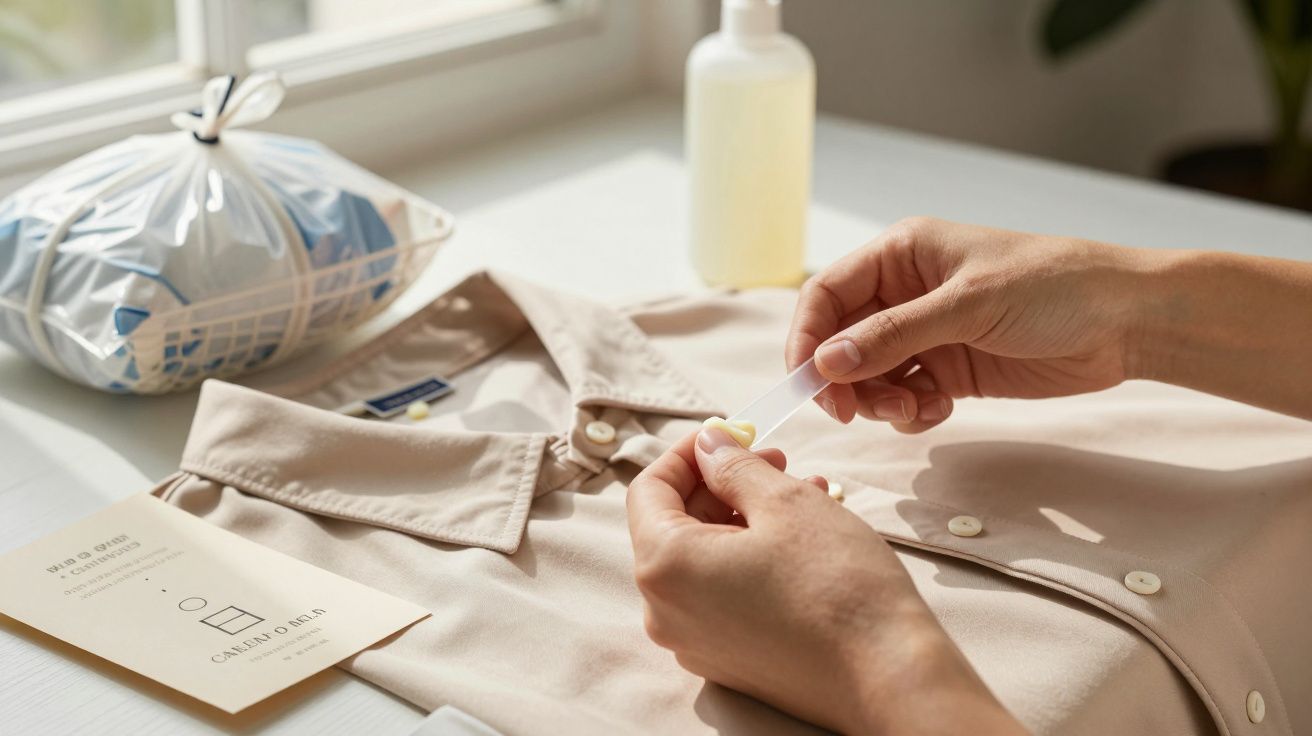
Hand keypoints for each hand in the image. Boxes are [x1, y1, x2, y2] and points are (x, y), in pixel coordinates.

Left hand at [626, 427, 1026, 734]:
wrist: (888, 676)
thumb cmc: (837, 587)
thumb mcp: (785, 502)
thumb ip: (734, 466)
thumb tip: (709, 445)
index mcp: (665, 567)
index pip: (649, 490)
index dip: (688, 453)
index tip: (727, 434)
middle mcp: (665, 612)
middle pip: (674, 524)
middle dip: (723, 484)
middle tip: (775, 460)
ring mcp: (695, 642)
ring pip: (704, 558)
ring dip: (746, 517)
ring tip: (805, 492)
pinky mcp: (728, 660)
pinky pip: (722, 594)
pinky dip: (751, 557)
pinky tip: (802, 538)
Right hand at [788, 217, 1151, 431]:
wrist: (1127, 322)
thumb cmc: (1055, 287)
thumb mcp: (969, 304)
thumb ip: (895, 334)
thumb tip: (828, 362)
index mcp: (902, 255)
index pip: (827, 295)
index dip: (808, 338)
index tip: (808, 383)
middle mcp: (906, 293)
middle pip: (841, 341)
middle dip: (842, 379)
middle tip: (853, 413)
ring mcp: (927, 333)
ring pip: (869, 375)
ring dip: (878, 400)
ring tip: (914, 408)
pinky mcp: (950, 369)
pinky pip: (905, 395)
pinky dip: (910, 410)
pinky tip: (940, 409)